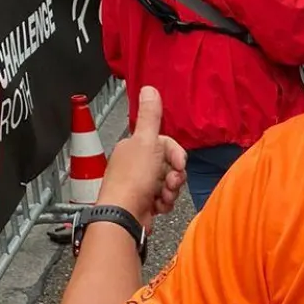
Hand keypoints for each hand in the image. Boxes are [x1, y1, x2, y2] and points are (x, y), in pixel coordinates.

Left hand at [96, 86, 186, 228]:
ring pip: (168, 182)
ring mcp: (138, 185)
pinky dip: (165, 203)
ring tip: (164, 197)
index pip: (164, 144)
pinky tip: (160, 206)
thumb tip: (148, 88)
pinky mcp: (143, 203)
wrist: (124, 215)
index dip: (175, 154)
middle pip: (168, 164)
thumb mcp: (146, 141)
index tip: (179, 164)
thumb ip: (150, 116)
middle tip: (172, 182)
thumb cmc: (133, 179)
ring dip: (171, 190)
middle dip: (175, 174)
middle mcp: (134, 165)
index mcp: (132, 148)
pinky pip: (163, 198)